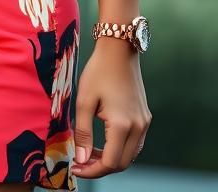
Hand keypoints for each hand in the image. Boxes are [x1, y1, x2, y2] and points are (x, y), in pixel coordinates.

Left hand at [72, 37, 150, 178]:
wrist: (119, 50)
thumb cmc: (98, 72)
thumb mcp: (84, 100)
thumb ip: (83, 132)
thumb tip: (81, 160)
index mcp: (122, 125)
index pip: (111, 163)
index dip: (92, 171)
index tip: (75, 169)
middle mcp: (138, 128)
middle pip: (123, 163)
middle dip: (101, 168)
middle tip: (80, 163)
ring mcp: (144, 123)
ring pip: (130, 155)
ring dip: (111, 159)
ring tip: (89, 153)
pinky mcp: (145, 118)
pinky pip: (134, 143)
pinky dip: (120, 149)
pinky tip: (103, 142)